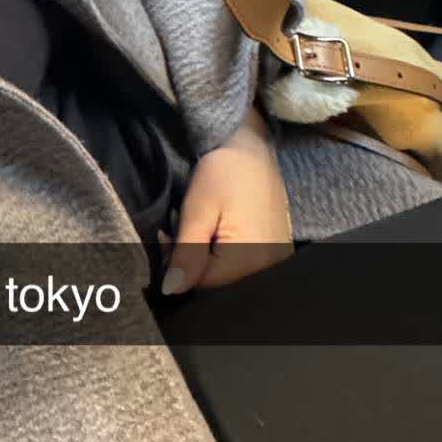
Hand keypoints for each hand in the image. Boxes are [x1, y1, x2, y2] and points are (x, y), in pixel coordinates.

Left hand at [159, 105, 292, 294]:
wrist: (255, 151)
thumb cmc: (225, 174)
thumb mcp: (198, 211)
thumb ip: (186, 254)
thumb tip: (172, 290)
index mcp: (247, 259)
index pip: (199, 284)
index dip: (176, 265)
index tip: (167, 237)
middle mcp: (266, 268)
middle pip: (215, 285)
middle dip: (189, 263)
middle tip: (178, 232)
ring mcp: (273, 263)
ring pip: (226, 277)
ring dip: (204, 260)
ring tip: (198, 228)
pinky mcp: (274, 255)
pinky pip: (241, 268)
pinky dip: (221, 256)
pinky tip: (213, 233)